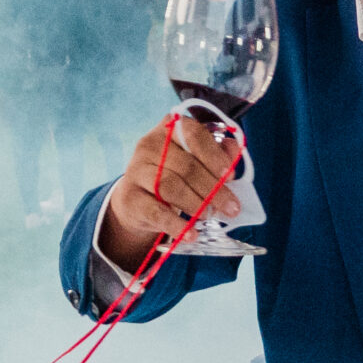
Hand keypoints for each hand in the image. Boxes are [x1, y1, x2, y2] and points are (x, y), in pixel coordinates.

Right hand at [97, 113, 239, 264]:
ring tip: (211, 216)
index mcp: (170, 128)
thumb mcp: (196, 159)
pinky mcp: (129, 197)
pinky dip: (176, 225)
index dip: (214, 156)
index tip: (230, 176)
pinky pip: (156, 211)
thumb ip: (218, 153)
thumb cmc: (174, 173)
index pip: (194, 135)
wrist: (138, 198)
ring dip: (197, 204)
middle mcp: (150, 145)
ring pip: (171, 186)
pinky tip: (191, 234)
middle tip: (231, 208)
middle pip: (186, 166)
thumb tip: (234, 152)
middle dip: (213, 189)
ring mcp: (136, 170)